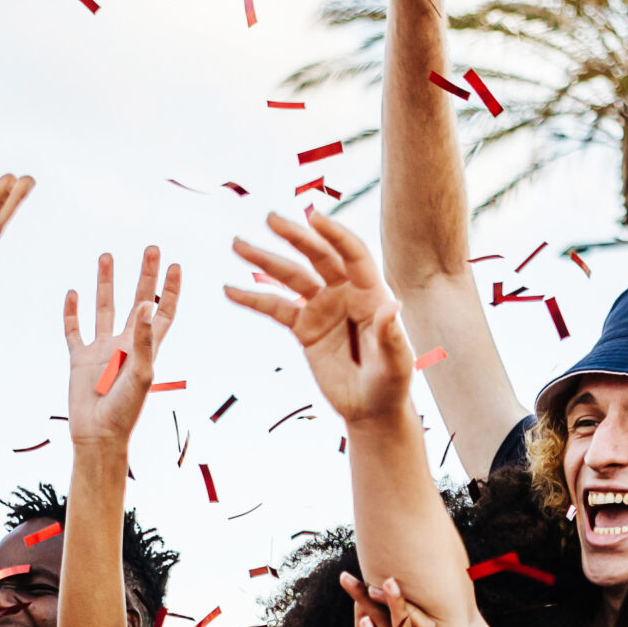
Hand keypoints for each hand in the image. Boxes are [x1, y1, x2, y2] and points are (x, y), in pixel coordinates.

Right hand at [65, 247, 182, 450]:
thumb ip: (145, 340)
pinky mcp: (79, 359)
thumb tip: (147, 305)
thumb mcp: (141, 374)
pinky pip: (74, 330)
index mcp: (146, 349)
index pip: (163, 312)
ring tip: (107, 255)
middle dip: (144, 276)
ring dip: (106, 283)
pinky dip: (72, 312)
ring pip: (105, 308)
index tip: (175, 265)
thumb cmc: (124, 411)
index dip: (171, 290)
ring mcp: (102, 350)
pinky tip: (73, 293)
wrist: (97, 436)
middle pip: (138, 302)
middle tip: (151, 248)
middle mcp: (125, 345)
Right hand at [227, 210, 415, 428]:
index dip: (335, 235)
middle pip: (318, 257)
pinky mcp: (304, 327)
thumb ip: (391, 336)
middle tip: (270, 218)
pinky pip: (276, 308)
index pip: (353, 255)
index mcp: (371, 293)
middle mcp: (345, 293)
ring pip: (292, 277)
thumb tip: (392, 306)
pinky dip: (253, 299)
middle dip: (295, 237)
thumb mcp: (396, 364)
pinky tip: (231, 291)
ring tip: (238, 245)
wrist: (371, 409)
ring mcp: (322, 308)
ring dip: (265, 261)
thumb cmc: (390, 385)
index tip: (314, 218)